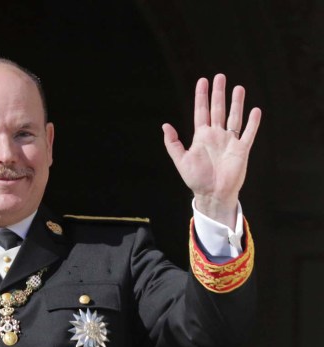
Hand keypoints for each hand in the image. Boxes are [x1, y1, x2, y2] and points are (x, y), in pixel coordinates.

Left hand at [162, 74, 260, 228]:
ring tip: (238, 87)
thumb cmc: (196, 179)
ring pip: (233, 117)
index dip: (201, 97)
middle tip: (220, 76)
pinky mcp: (241, 150)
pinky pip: (248, 133)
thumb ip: (173, 143)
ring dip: (236, 103)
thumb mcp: (180, 160)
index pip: (201, 112)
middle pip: (218, 109)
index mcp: (201, 136)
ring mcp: (229, 141)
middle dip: (218, 93)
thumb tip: (165, 125)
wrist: (212, 194)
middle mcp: (216, 136)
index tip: (202, 81)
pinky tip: (255, 110)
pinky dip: (253, 122)